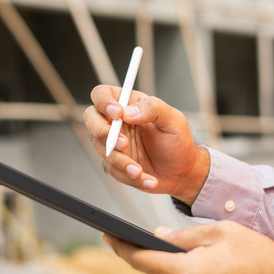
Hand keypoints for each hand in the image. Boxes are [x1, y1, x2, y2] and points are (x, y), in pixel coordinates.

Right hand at [83, 85, 209, 205]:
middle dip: (103, 132)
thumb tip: (129, 112)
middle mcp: (117, 122)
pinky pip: (114, 171)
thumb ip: (153, 109)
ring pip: (101, 149)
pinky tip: (148, 179)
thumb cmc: (178, 141)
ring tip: (140, 170)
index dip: (103, 101)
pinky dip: (130, 177)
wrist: (182, 171)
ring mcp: (113, 144)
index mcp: (128, 104)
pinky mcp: (115, 164)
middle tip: (123, 144)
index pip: (102, 94)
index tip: (118, 113)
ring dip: (120, 161)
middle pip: (90, 118)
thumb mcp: (173, 120)